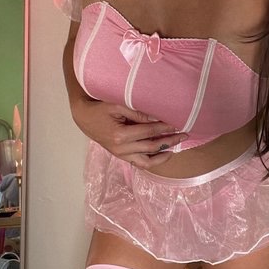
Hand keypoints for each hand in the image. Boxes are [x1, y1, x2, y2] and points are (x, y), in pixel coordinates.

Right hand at [70, 97, 187, 167]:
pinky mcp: (121, 156)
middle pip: (151, 147)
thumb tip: (156, 117)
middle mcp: (121, 148)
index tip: (177, 123)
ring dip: (163, 155)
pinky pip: (140, 163)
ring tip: (176, 148)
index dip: (164, 128)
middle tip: (184, 135)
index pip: (148, 132)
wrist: (84, 118)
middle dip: (169, 141)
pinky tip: (164, 155)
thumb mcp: (117, 105)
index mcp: (120, 135)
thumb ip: (137, 112)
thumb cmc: (100, 108)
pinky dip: (153, 161)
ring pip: (146, 161)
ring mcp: (120, 154)